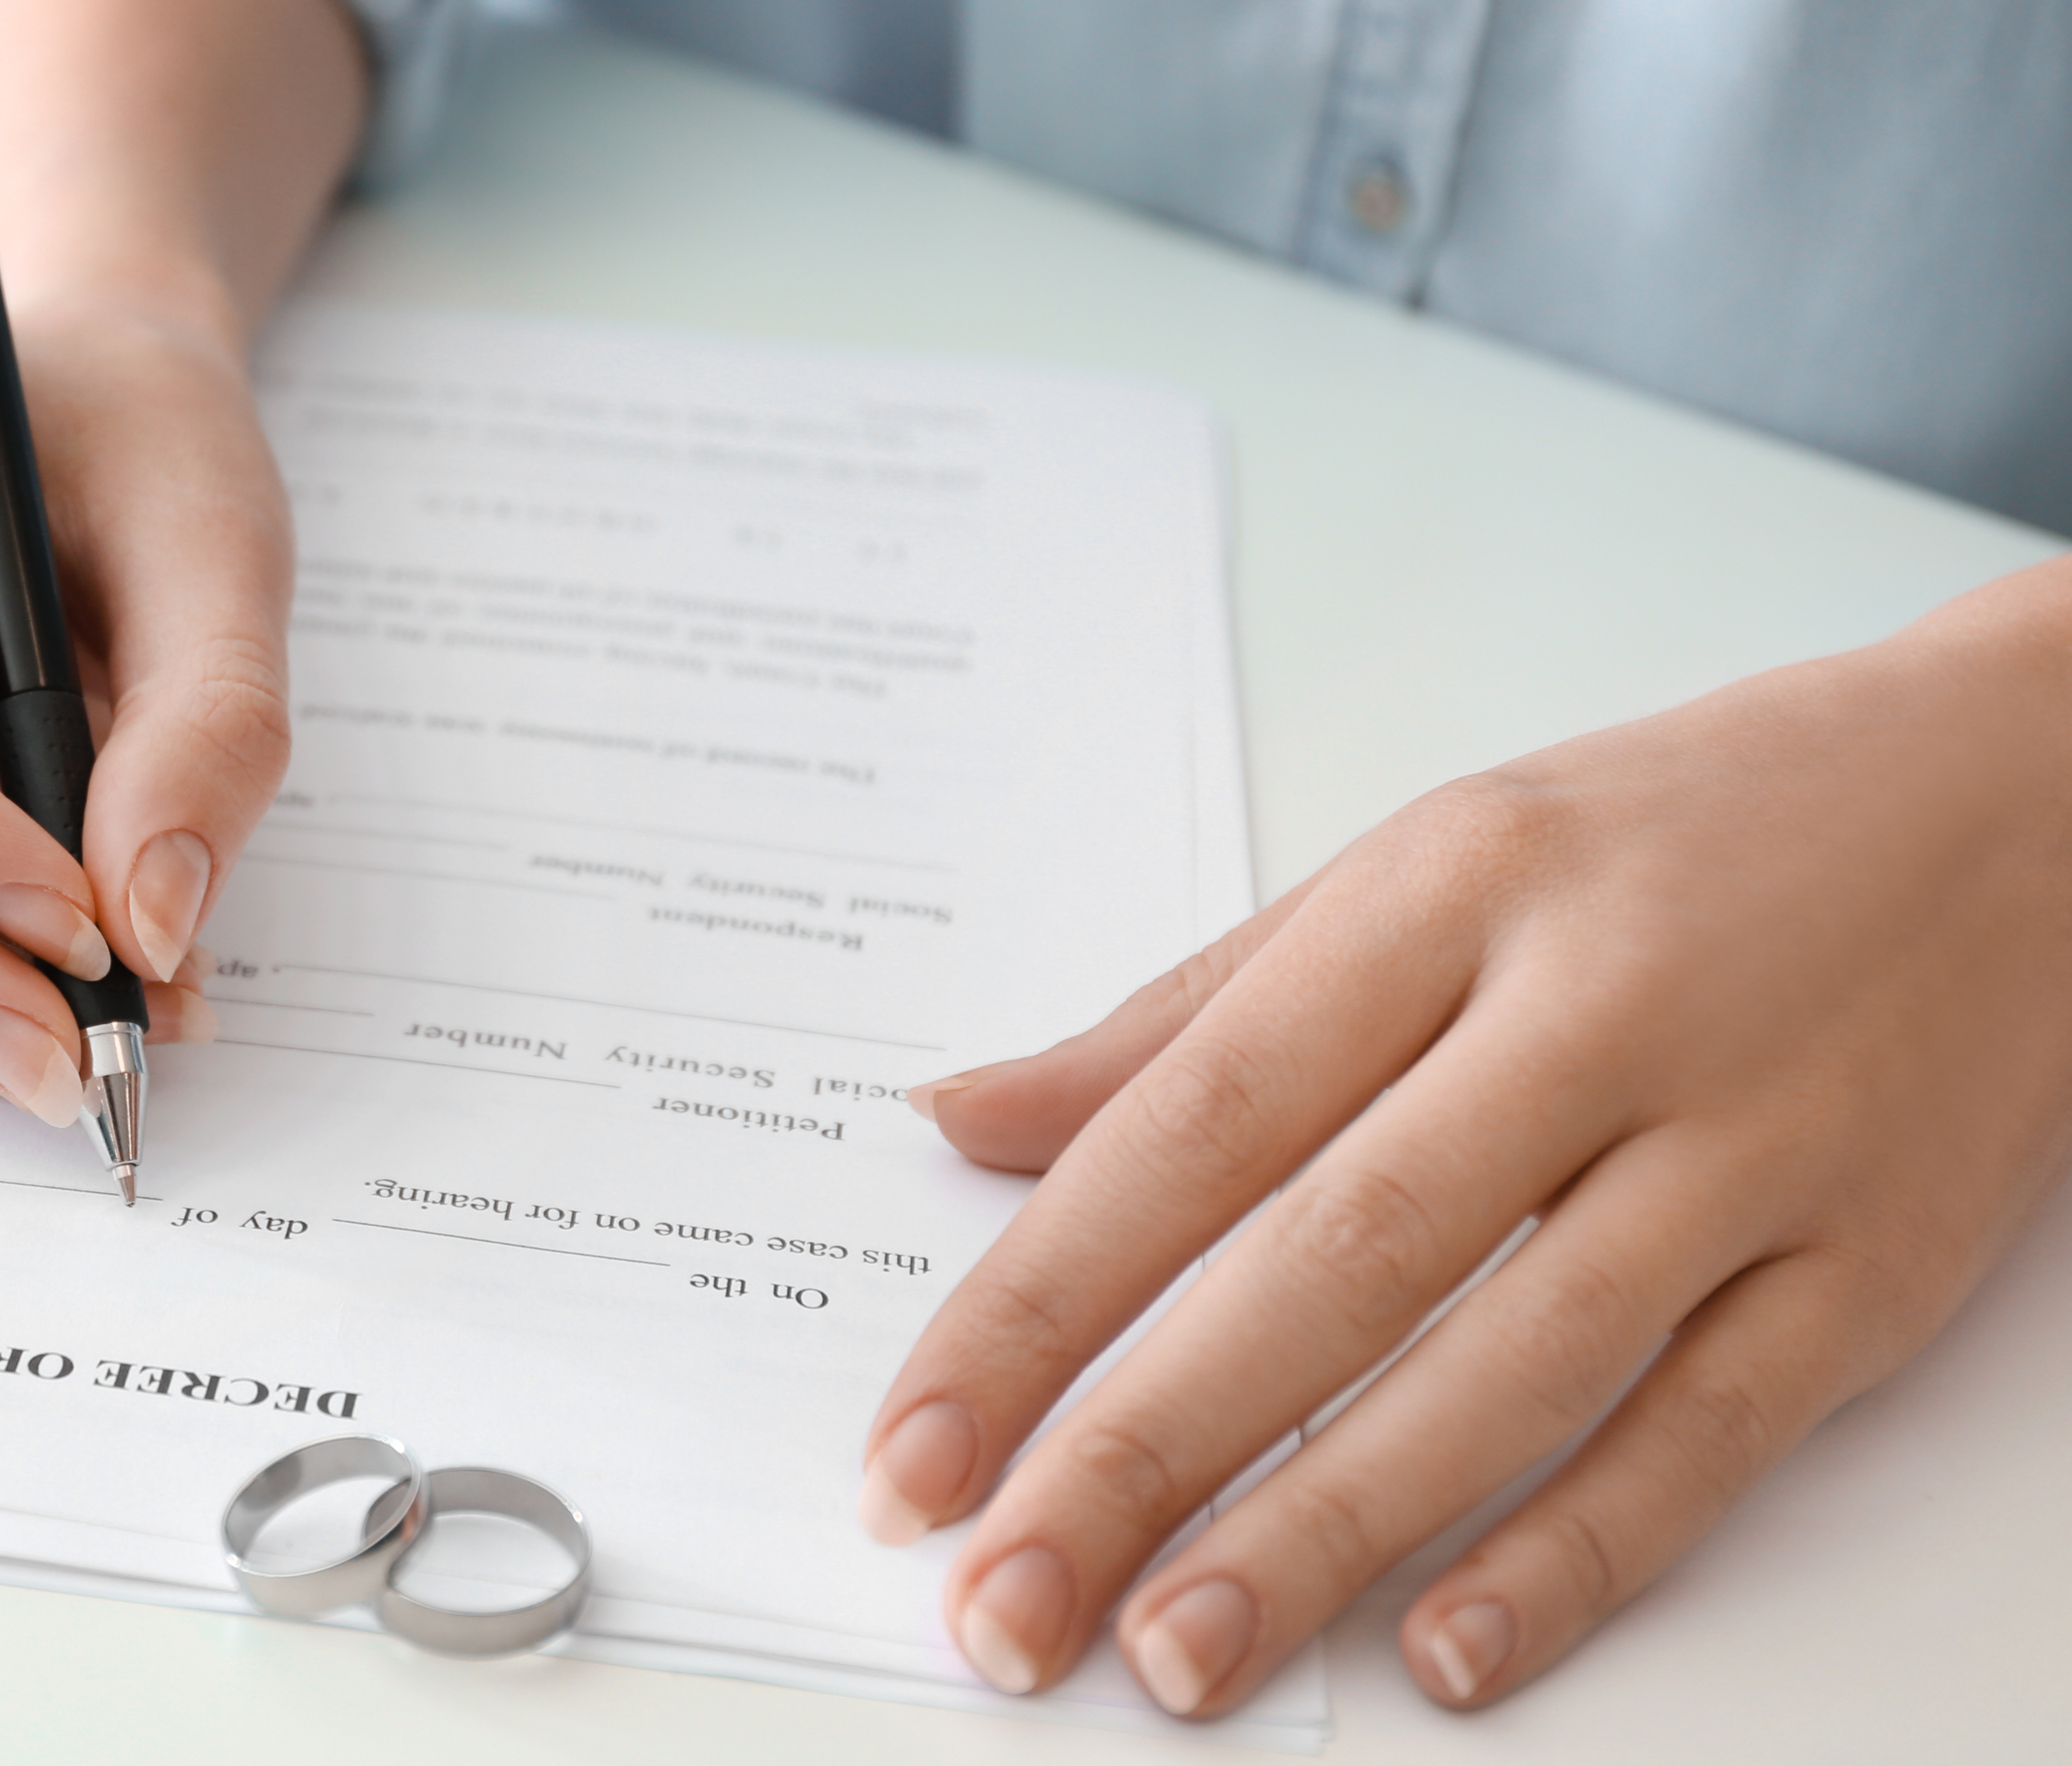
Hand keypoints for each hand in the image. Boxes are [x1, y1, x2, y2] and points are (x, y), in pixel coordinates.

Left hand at [862, 559, 2071, 1714]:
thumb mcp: (1422, 866)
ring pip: (1502, 1368)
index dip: (1033, 1305)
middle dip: (1138, 1452)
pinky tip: (1442, 1649)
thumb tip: (965, 1115)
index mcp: (1445, 894)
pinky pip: (1707, 1434)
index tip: (915, 1447)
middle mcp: (1590, 1017)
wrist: (2036, 790)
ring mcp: (1749, 1148)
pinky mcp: (1873, 1265)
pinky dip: (1573, 1551)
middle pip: (1325, 1265)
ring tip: (1171, 1652)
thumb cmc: (1687, 833)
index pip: (1189, 1127)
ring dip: (1322, 1533)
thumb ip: (1184, 1018)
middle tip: (1000, 1599)